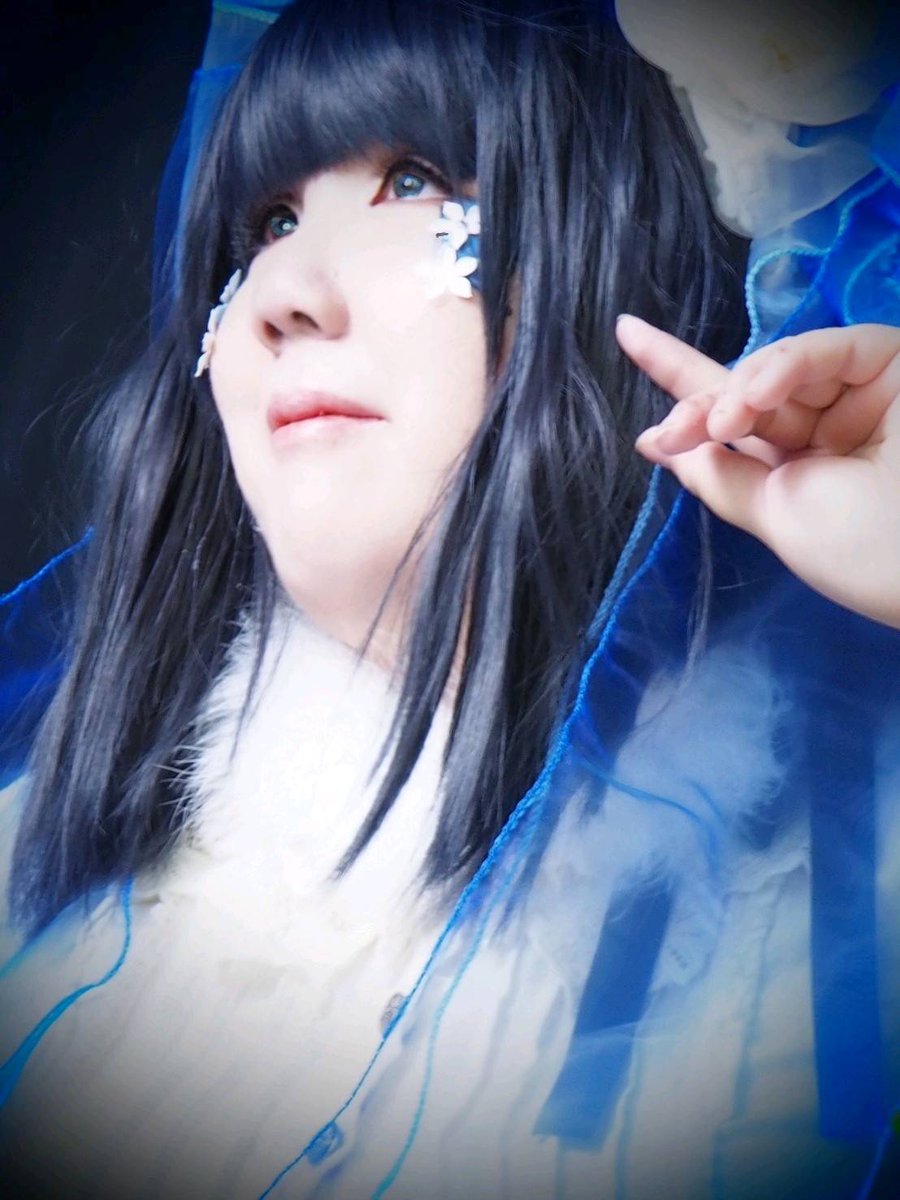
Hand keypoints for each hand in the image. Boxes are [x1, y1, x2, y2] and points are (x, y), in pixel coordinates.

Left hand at [616, 316, 899, 628]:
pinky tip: (752, 401)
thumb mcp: (774, 514)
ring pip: (774, 369)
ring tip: (722, 422)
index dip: (679, 379)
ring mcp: (856, 391)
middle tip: (671, 428)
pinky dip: (780, 369)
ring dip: (736, 393)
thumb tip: (661, 443)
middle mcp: (824, 426)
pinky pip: (823, 350)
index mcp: (797, 468)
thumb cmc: (858, 548)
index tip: (626, 333)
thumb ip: (720, 475)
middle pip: (742, 388)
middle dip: (699, 402)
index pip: (728, 419)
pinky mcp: (887, 361)